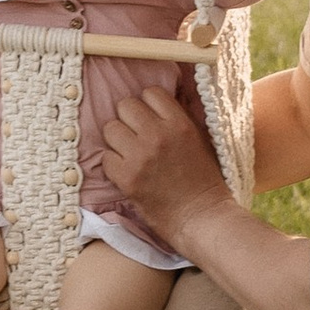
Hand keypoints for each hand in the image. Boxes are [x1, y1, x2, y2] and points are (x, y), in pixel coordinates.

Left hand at [99, 83, 228, 242]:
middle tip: (136, 135)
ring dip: (117, 140)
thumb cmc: (204, 181)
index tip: (150, 118)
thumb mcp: (201, 140)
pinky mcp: (127, 177)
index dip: (148, 105)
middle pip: (125, 106)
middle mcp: (159, 135)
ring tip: (128, 153)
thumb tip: (157, 102)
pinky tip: (126, 171)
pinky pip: (105, 157)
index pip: (150, 92)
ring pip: (110, 128)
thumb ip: (179, 119)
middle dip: (129, 119)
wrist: (201, 217)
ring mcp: (141, 156)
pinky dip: (113, 165)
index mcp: (180, 124)